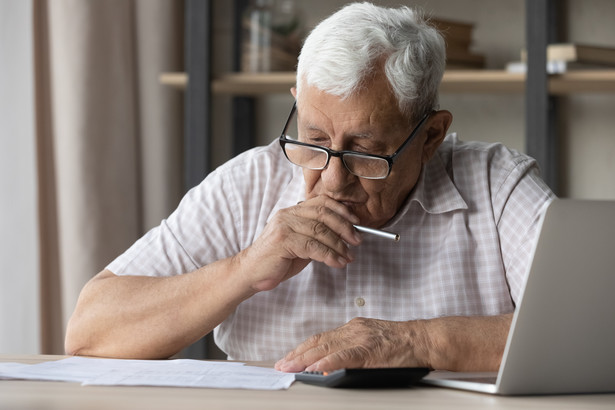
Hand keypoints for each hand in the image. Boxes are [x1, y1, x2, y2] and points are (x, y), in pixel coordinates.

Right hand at [238, 195, 361, 292]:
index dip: (342, 210)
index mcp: (292, 211)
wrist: (250, 273)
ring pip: (320, 231)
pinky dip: (329, 255)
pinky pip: (313, 246)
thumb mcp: (300, 244)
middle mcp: (287, 215)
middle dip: (345, 227)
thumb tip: (343, 237)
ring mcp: (284, 227)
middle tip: (357, 240)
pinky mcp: (283, 241)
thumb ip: (317, 237)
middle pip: (324, 214)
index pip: (321, 202)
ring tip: (348, 256)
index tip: (356, 222)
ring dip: (339, 245)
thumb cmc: (276, 260)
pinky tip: (337, 263)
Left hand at [274, 317, 430, 371]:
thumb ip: (351, 352)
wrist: (424, 339)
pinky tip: (315, 367)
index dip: (302, 349)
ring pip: (327, 347)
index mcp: (353, 328)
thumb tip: (329, 366)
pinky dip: (328, 361)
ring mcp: (361, 338)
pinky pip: (345, 356)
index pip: (321, 338)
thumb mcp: (371, 342)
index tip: (289, 358)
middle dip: (297, 355)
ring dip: (305, 359)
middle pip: (318, 342)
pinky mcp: (370, 349)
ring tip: (290, 367)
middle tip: (281, 365)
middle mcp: (353, 330)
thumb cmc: (402, 344)